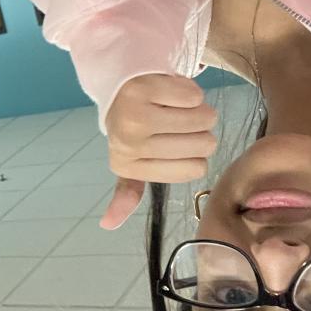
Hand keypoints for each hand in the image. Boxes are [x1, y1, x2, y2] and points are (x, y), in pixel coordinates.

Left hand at [99, 74, 217, 229]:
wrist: (119, 85)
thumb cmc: (132, 126)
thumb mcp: (129, 162)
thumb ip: (127, 192)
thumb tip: (107, 225)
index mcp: (127, 166)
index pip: (195, 170)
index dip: (196, 155)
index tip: (175, 144)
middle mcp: (128, 143)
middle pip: (204, 145)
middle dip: (200, 132)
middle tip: (178, 123)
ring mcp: (135, 115)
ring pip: (204, 119)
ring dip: (200, 111)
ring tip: (177, 109)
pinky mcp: (145, 87)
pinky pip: (195, 96)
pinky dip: (191, 92)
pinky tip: (172, 93)